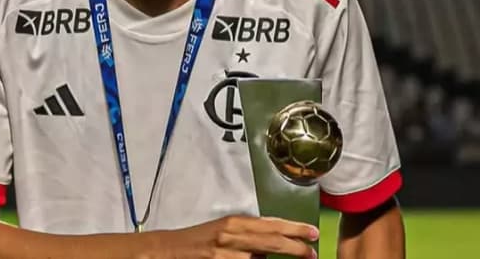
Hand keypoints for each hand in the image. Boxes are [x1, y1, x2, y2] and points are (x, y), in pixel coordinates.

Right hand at [152, 214, 318, 258]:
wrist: (166, 251)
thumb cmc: (197, 242)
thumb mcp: (224, 232)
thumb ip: (247, 237)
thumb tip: (270, 247)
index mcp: (235, 223)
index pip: (271, 224)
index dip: (294, 229)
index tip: (313, 233)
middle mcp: (231, 235)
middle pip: (272, 241)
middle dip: (296, 247)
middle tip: (313, 253)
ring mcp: (225, 253)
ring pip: (259, 258)